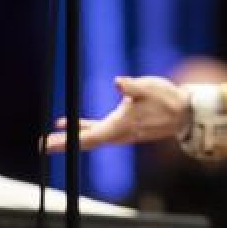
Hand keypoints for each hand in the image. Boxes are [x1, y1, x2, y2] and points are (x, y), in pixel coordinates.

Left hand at [44, 76, 188, 153]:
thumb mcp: (150, 88)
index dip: (68, 141)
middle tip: (42, 146)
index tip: (50, 145)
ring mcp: (120, 132)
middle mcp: (119, 133)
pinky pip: (98, 130)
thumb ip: (133, 86)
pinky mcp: (122, 126)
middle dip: (64, 143)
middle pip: (87, 141)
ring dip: (71, 138)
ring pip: (90, 137)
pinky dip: (82, 128)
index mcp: (122, 126)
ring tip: (50, 138)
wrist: (184, 112)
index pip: (90, 138)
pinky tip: (68, 122)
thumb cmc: (167, 99)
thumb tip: (118, 82)